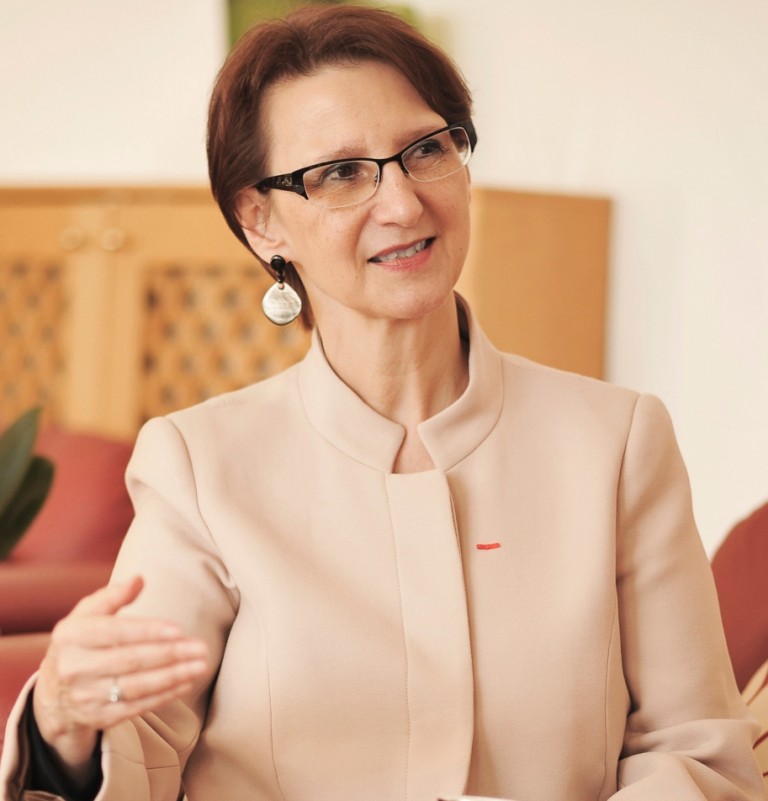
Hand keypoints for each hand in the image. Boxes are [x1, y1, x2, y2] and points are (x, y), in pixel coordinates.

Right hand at [33, 576, 208, 778]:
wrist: (53, 691)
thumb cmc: (80, 642)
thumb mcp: (86, 614)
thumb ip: (112, 596)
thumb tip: (138, 579)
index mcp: (71, 636)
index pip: (115, 632)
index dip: (148, 631)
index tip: (179, 630)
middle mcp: (74, 668)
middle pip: (129, 661)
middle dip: (170, 654)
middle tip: (201, 648)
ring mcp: (84, 696)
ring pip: (135, 687)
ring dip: (173, 677)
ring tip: (201, 666)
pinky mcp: (97, 718)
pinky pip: (135, 707)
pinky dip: (163, 696)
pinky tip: (185, 683)